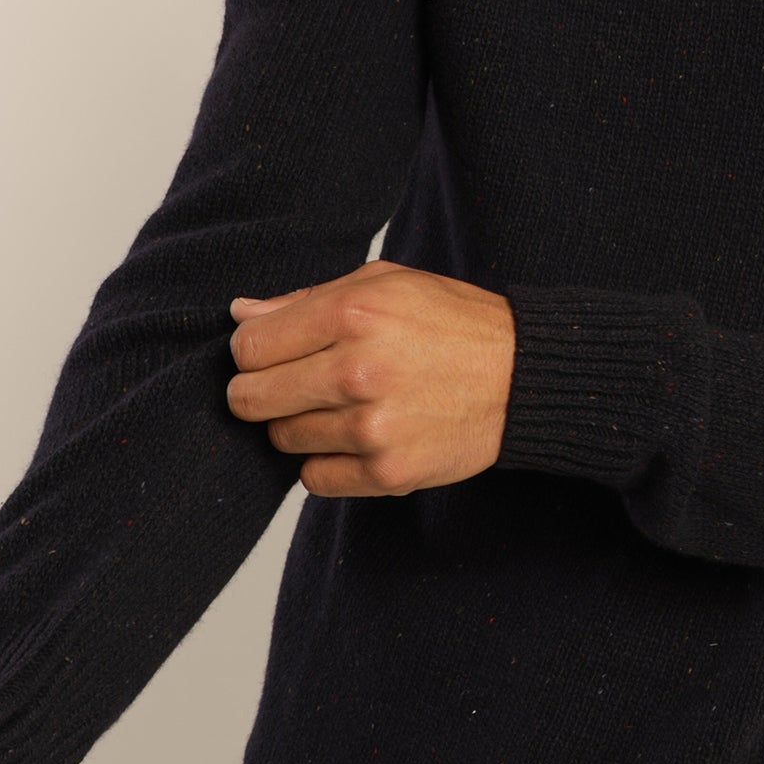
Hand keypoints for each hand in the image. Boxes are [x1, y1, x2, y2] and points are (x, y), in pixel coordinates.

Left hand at [226, 259, 515, 498]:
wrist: (522, 378)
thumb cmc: (453, 323)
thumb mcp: (386, 285)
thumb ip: (308, 299)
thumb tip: (241, 314)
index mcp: (353, 314)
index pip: (248, 347)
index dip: (252, 350)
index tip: (271, 352)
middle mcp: (357, 371)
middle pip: (251, 398)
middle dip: (260, 391)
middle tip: (293, 385)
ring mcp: (372, 427)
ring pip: (281, 439)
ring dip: (301, 424)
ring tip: (344, 405)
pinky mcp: (387, 473)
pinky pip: (313, 479)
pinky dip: (327, 461)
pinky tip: (358, 436)